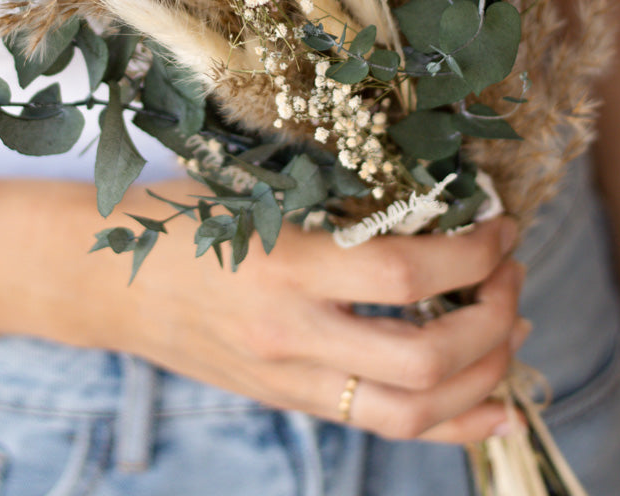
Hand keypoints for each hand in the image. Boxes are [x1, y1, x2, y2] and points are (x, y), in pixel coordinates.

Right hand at [97, 180, 526, 443]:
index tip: (500, 225)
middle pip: (425, 355)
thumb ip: (330, 202)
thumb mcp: (251, 191)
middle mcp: (290, 335)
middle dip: (492, 313)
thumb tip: (424, 199)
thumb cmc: (179, 219)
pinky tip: (497, 406)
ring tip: (511, 327)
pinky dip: (453, 426)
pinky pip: (383, 428)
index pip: (405, 275)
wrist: (108, 284)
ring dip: (484, 371)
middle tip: (510, 271)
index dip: (472, 253)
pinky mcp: (289, 400)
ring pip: (413, 408)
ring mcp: (290, 379)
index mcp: (283, 266)